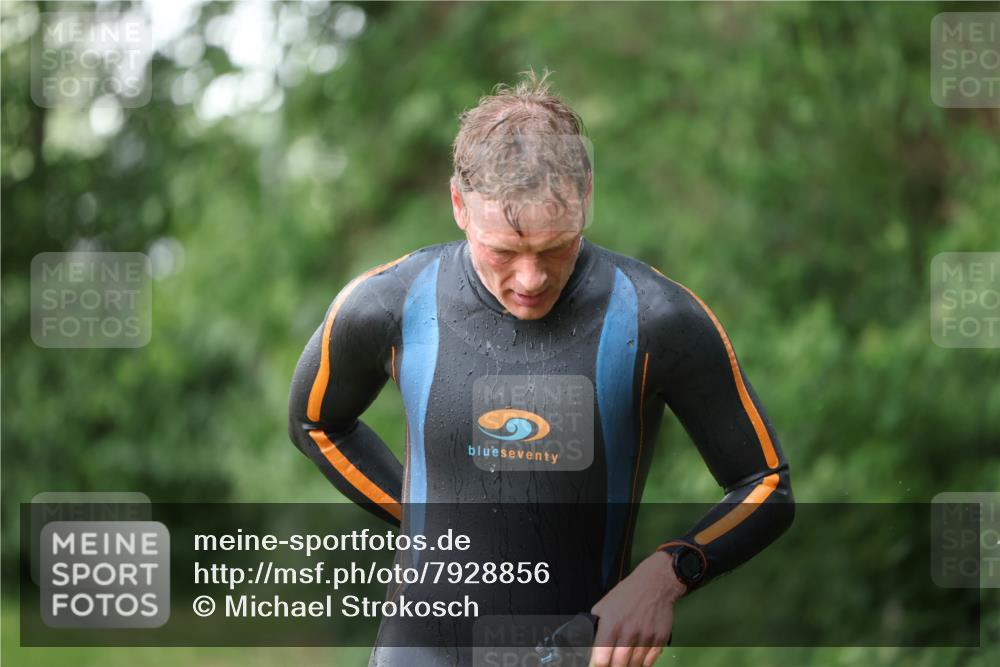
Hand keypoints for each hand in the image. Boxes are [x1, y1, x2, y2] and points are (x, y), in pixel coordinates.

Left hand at [588, 551, 684, 666]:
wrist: (654, 584)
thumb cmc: (627, 594)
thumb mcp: (604, 605)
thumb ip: (597, 626)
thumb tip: (591, 644)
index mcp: (611, 624)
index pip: (602, 657)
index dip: (598, 665)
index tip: (598, 664)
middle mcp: (629, 632)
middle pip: (619, 665)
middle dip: (613, 666)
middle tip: (612, 663)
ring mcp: (646, 637)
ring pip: (635, 664)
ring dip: (629, 664)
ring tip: (625, 659)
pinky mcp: (660, 639)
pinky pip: (650, 661)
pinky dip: (643, 662)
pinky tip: (638, 656)